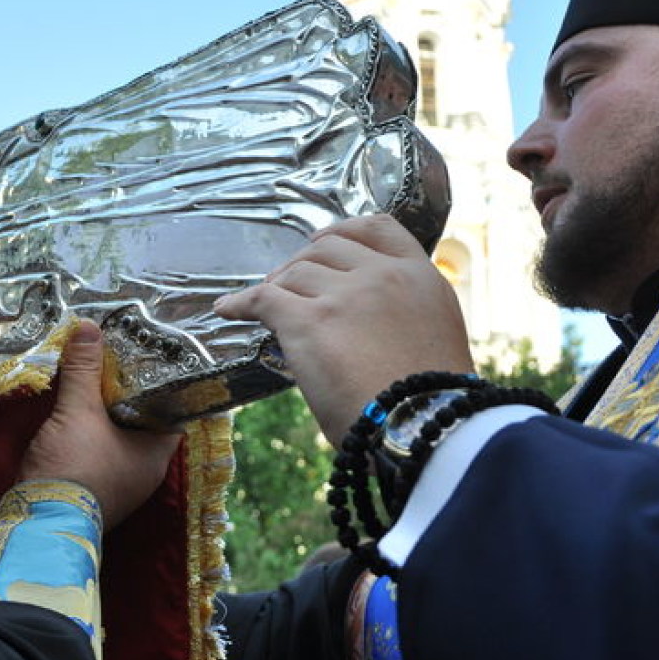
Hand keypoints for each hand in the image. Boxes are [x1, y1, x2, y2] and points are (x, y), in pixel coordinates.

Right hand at [21, 320, 182, 528]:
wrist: (38, 524)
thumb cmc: (73, 467)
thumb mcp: (77, 412)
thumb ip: (83, 370)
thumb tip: (87, 328)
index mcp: (155, 455)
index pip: (172, 412)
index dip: (160, 385)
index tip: (144, 363)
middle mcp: (145, 475)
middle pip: (143, 425)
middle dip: (127, 399)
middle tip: (112, 369)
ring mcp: (121, 489)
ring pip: (120, 443)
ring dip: (106, 421)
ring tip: (91, 389)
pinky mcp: (95, 497)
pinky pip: (100, 459)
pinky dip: (90, 440)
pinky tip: (75, 422)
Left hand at [214, 215, 474, 440]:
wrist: (420, 432)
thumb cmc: (427, 405)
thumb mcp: (431, 339)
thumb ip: (400, 314)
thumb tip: (358, 320)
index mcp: (421, 278)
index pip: (379, 228)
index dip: (344, 230)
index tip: (323, 239)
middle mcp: (383, 276)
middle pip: (327, 248)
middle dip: (303, 264)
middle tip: (288, 287)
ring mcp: (345, 295)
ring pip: (295, 273)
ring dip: (277, 288)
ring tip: (268, 309)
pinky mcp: (309, 320)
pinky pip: (263, 299)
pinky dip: (240, 303)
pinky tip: (227, 310)